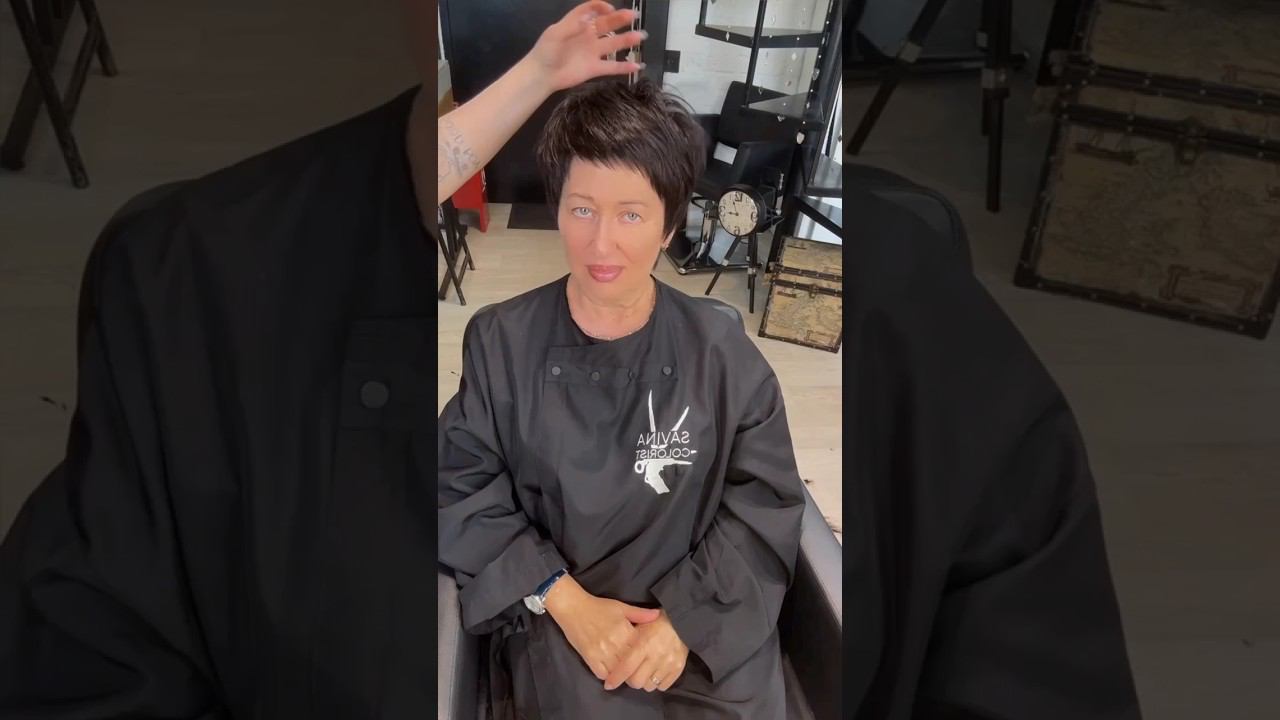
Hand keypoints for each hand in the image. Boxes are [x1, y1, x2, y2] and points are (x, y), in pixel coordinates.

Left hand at [526, 1, 645, 92]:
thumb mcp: (556, 33)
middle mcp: (588, 36)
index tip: (611, 9)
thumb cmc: (546, 51)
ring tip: (640, 36)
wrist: (542, 75)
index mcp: (577, 24)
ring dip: (627, 40)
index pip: (592, 10)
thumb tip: (591, 17)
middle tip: (634, 16)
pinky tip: (637, 65)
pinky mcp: (595, 69)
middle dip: (620, 19)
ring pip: (613, 44)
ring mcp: (592, 52)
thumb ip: (573, 24)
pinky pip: (612, 67)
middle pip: (607, 24)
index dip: (601, 7)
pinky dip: (624, 67)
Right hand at [544, 575, 661, 680]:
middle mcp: (614, 643)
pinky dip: (608, 675)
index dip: (647, 656)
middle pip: (631, 664)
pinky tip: (611, 672)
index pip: (641, 650)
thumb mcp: (621, 607)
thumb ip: (640, 614)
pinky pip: (602, 674)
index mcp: (624, 630)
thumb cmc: (598, 606)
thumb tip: (658, 615)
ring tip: (626, 672)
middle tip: (639, 669)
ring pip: (618, 672)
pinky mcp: (589, 658)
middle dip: (637, 668)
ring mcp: (601, 652)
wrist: (572, 607)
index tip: (649, 658)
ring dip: (623, 674)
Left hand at [603, 610, 688, 692]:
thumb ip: (626, 640)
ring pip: (649, 686)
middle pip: (637, 682)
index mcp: (643, 644)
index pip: (626, 667)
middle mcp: (656, 656)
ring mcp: (668, 663)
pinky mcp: (678, 668)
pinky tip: (655, 673)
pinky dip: (657, 683)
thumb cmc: (657, 622)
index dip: (615, 678)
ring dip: (644, 681)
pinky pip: (662, 686)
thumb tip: (611, 654)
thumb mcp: (639, 624)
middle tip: (630, 673)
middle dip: (630, 680)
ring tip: (645, 671)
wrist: (682, 622)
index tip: (608, 684)